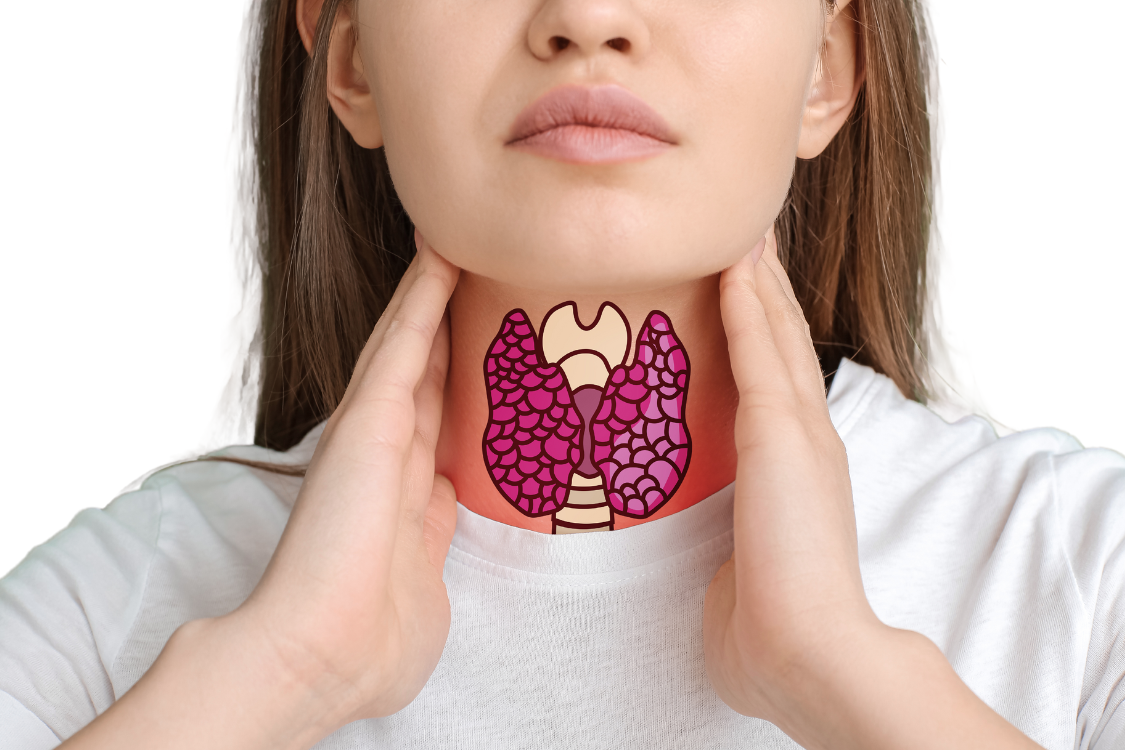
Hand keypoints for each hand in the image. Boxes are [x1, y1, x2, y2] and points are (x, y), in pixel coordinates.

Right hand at [230, 232, 460, 724]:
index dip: (460, 387)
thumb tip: (432, 546)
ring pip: (411, 345)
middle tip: (477, 274)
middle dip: (449, 328)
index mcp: (404, 493)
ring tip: (457, 244)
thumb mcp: (423, 589)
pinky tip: (442, 254)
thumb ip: (430, 550)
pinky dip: (423, 295)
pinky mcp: (369, 418)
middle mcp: (387, 453)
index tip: (487, 357)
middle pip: (427, 374)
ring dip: (433, 295)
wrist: (323, 654)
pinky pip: (406, 341)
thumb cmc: (375, 641)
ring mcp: (375, 431)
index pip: (438, 424)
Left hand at [703, 227, 1041, 748]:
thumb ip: (732, 556)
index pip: (779, 383)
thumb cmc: (769, 625)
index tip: (743, 290)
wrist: (807, 649)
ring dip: (759, 277)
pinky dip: (747, 302)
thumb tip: (718, 575)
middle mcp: (808, 439)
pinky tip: (732, 259)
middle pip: (785, 343)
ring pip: (777, 333)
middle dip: (766, 288)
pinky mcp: (782, 434)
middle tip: (747, 234)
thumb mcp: (744, 570)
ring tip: (743, 228)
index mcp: (799, 469)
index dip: (765, 332)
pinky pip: (759, 350)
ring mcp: (801, 432)